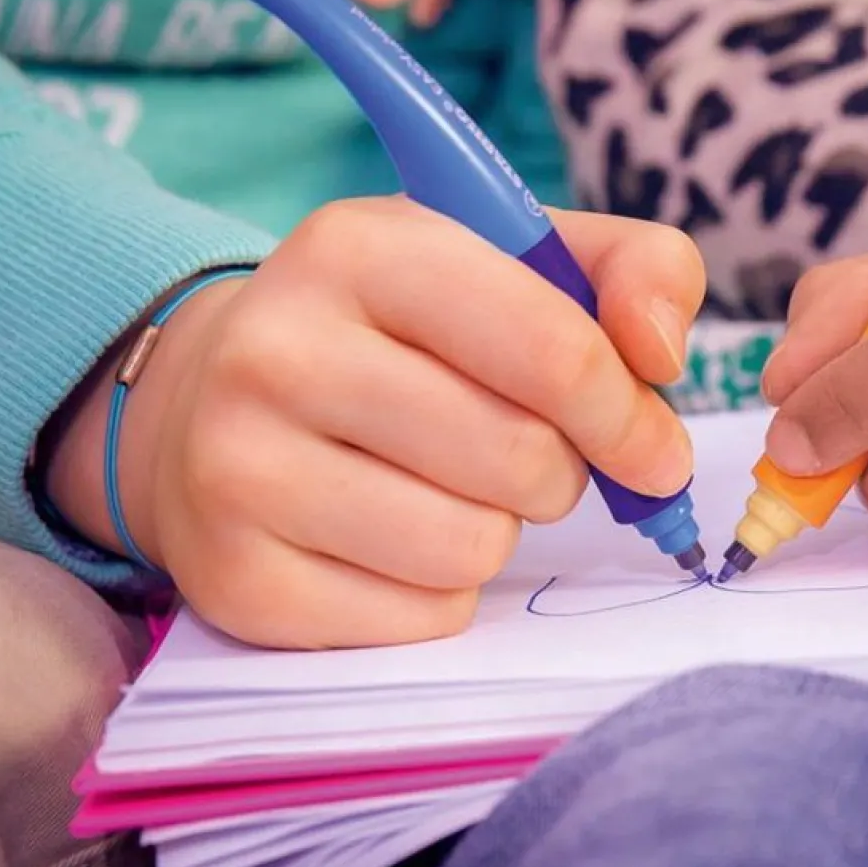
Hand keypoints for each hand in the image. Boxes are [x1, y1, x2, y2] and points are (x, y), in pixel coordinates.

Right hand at [44, 201, 701, 648]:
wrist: (206, 403)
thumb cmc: (401, 331)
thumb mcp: (513, 259)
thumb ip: (634, 268)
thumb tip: (661, 353)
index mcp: (357, 248)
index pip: (552, 351)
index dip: (628, 415)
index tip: (651, 447)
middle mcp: (276, 351)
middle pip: (520, 459)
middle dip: (558, 471)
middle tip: (523, 454)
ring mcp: (237, 471)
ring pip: (473, 547)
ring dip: (495, 529)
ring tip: (446, 487)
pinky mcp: (236, 580)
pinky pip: (423, 617)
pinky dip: (440, 591)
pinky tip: (391, 539)